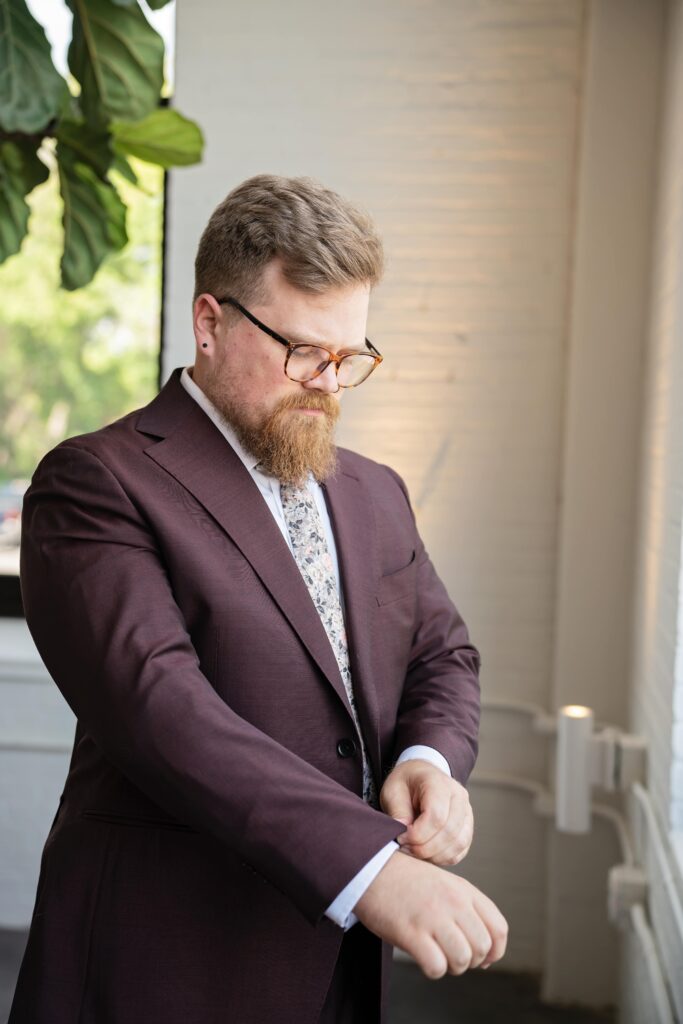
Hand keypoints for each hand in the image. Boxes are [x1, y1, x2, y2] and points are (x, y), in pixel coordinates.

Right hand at [353, 852, 507, 977]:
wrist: (371, 868)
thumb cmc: (407, 881)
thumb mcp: (446, 885)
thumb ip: (468, 911)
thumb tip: (487, 956)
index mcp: (464, 890)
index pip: (499, 929)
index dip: (495, 951)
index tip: (482, 959)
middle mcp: (453, 902)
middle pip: (482, 947)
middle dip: (470, 960)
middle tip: (451, 954)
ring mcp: (432, 916)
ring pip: (463, 959)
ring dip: (451, 966)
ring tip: (437, 954)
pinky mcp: (411, 932)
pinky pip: (436, 966)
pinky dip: (432, 969)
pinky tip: (422, 956)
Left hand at [380, 759, 473, 865]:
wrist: (419, 776)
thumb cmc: (405, 783)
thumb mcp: (392, 790)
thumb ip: (398, 812)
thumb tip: (403, 834)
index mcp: (438, 782)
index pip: (436, 816)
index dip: (418, 834)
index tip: (400, 837)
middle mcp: (458, 796)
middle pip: (449, 832)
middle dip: (424, 848)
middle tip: (405, 847)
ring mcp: (466, 812)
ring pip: (458, 843)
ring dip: (434, 855)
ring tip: (414, 851)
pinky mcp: (467, 827)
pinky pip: (460, 850)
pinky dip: (443, 858)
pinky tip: (426, 854)